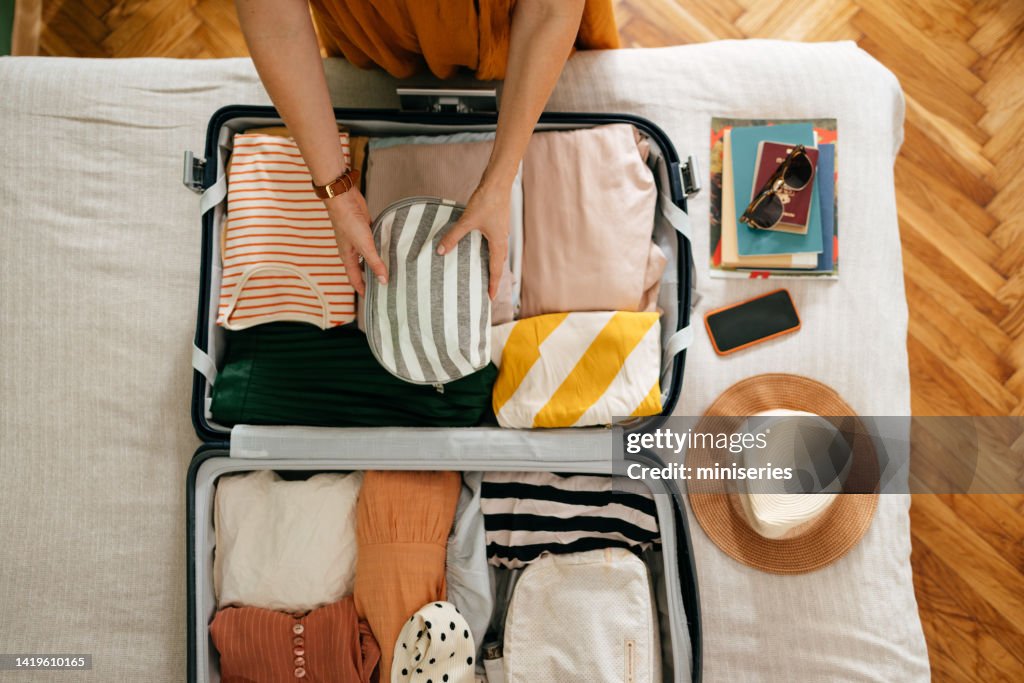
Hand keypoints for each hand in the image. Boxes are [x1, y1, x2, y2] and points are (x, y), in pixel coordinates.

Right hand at [325, 188, 386, 295]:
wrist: (343, 198)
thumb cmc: (348, 221)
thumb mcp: (364, 245)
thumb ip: (374, 262)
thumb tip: (383, 281)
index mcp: (347, 257)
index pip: (354, 279)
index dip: (363, 290)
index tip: (372, 299)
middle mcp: (352, 251)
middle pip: (362, 269)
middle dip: (371, 278)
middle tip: (385, 285)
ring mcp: (358, 239)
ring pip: (369, 255)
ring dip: (377, 261)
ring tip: (392, 268)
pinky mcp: (365, 229)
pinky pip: (374, 242)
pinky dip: (381, 247)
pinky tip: (391, 248)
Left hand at [437, 181, 509, 298]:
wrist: (498, 183)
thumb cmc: (487, 201)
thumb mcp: (468, 220)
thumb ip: (453, 236)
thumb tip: (441, 251)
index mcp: (498, 243)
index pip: (496, 270)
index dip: (494, 285)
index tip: (491, 298)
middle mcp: (502, 240)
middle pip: (499, 264)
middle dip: (494, 278)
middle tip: (489, 290)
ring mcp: (501, 232)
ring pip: (498, 254)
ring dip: (493, 265)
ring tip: (485, 273)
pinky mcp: (497, 223)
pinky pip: (495, 244)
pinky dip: (489, 252)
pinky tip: (479, 249)